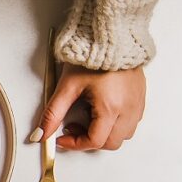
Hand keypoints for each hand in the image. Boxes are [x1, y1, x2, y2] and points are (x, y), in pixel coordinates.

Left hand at [31, 64, 145, 151]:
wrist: (112, 38)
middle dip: (90, 141)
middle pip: (111, 144)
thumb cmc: (92, 58)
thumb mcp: (67, 86)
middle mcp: (129, 109)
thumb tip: (40, 134)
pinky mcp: (141, 97)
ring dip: (105, 134)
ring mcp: (138, 104)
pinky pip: (132, 122)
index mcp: (111, 107)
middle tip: (73, 127)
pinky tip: (102, 111)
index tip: (62, 138)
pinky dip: (116, 125)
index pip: (94, 141)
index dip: (75, 144)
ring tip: (88, 117)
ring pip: (124, 135)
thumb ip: (53, 114)